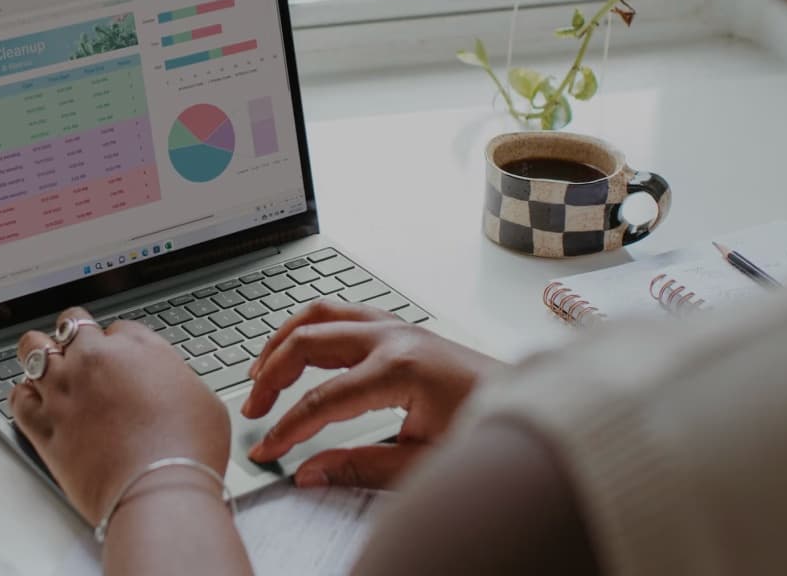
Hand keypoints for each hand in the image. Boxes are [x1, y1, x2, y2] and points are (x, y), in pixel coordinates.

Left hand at [10, 307, 232, 523]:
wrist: (159, 491)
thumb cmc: (188, 450)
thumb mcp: (201, 398)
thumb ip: (174, 378)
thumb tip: (165, 381)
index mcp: (137, 348)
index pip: (118, 328)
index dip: (119, 344)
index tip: (121, 359)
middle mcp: (94, 360)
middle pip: (72, 324)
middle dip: (76, 335)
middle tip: (81, 351)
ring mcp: (63, 390)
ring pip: (33, 348)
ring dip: (40, 352)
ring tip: (45, 362)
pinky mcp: (43, 425)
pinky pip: (18, 397)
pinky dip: (23, 396)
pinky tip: (32, 400)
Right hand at [242, 300, 501, 488]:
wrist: (534, 411)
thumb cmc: (488, 432)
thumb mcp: (423, 463)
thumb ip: (360, 467)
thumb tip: (308, 473)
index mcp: (401, 369)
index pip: (322, 399)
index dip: (287, 428)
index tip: (266, 450)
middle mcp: (395, 338)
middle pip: (310, 342)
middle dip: (272, 376)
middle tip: (253, 410)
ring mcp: (399, 327)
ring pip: (322, 314)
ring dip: (284, 340)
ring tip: (260, 372)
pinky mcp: (403, 329)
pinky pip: (343, 313)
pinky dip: (311, 328)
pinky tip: (299, 348)